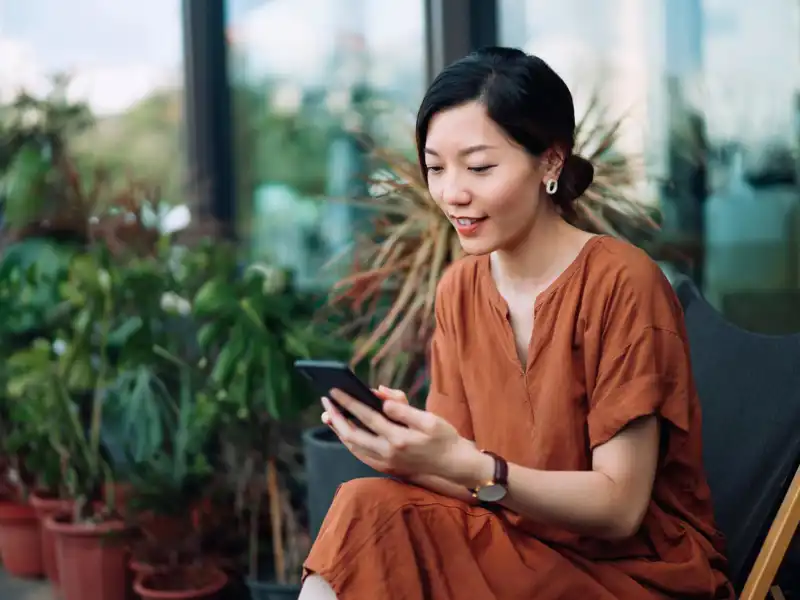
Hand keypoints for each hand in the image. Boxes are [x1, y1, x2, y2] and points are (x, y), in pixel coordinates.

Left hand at [320, 386, 471, 479]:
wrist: (453, 465)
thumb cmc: (444, 438)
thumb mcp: (430, 419)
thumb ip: (403, 408)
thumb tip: (380, 396)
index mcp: (399, 439)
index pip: (366, 417)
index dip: (348, 402)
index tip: (334, 389)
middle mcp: (388, 454)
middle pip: (352, 435)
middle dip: (336, 416)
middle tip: (325, 400)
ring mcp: (385, 464)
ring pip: (352, 447)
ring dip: (338, 429)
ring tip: (329, 413)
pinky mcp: (385, 468)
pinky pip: (359, 454)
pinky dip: (349, 441)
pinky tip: (344, 430)